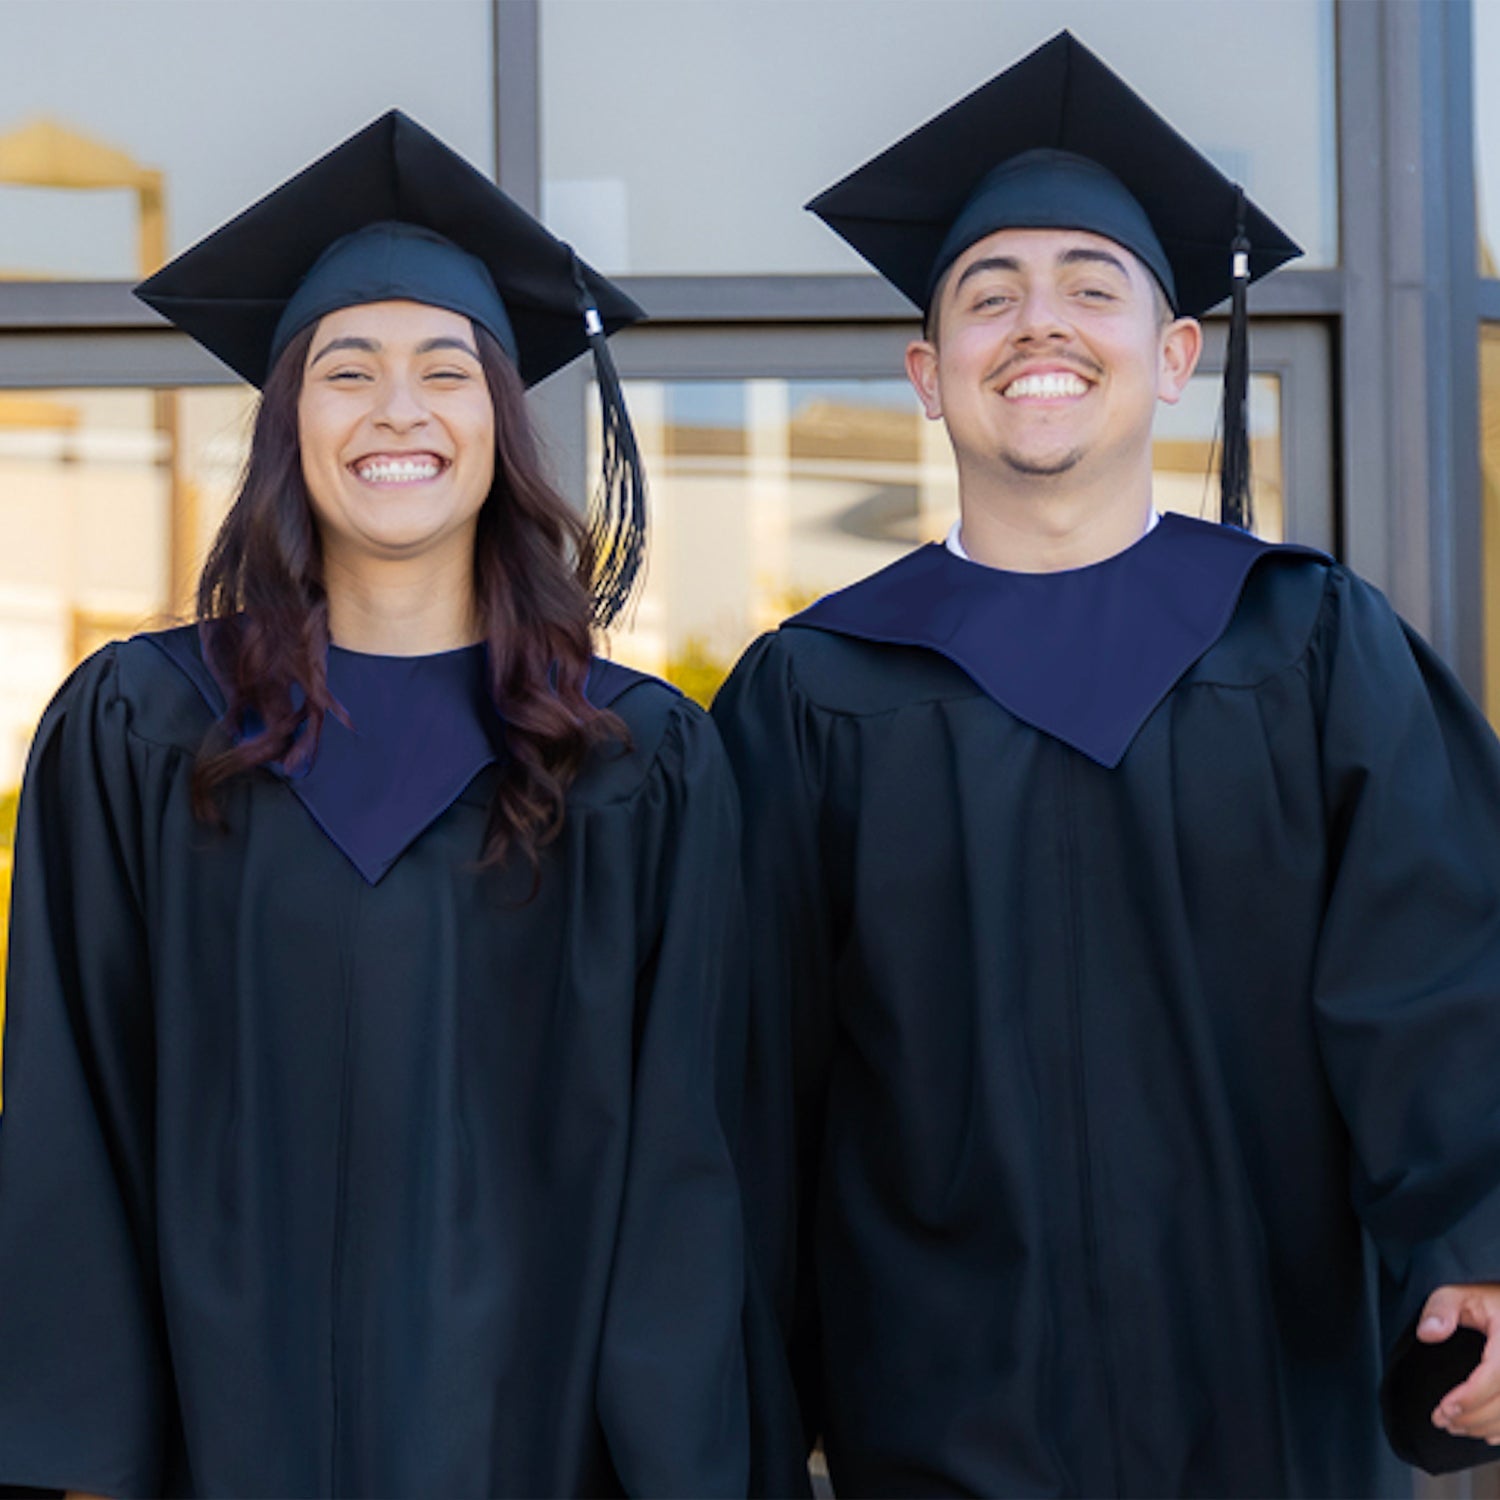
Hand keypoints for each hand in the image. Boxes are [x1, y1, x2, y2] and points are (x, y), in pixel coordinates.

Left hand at [1421, 1283, 1499, 1441]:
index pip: (1498, 1373)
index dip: (1473, 1395)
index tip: (1445, 1408)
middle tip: (1442, 1421)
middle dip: (1473, 1417)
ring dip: (1486, 1427)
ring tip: (1455, 1427)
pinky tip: (1484, 1433)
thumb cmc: (1483, 1298)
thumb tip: (1427, 1333)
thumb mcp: (1457, 1293)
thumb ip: (1440, 1310)